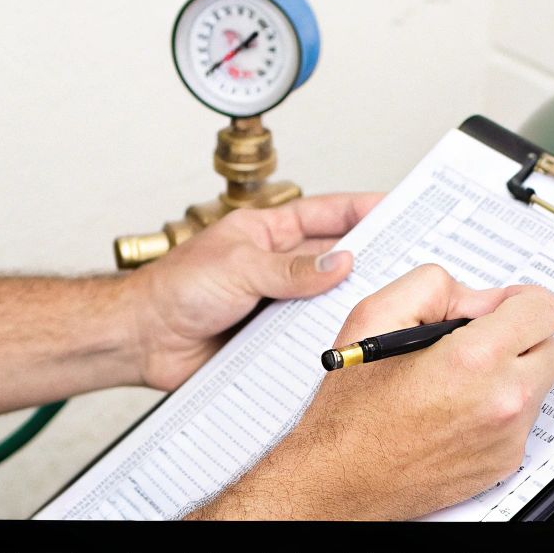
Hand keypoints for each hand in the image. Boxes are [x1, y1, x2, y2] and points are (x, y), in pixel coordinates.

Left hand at [125, 192, 383, 389]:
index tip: (400, 208)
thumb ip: (291, 268)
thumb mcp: (238, 267)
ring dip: (349, 306)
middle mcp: (277, 267)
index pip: (327, 214)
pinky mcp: (272, 340)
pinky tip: (348, 344)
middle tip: (410, 263)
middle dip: (370, 260)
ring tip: (388, 306)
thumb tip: (341, 263)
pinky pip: (309, 338)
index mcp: (268, 234)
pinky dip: (327, 341)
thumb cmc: (173, 290)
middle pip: (335, 260)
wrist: (143, 340)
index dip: (364, 209)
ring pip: (327, 302)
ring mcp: (277, 304)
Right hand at [207, 264, 553, 520]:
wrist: (342, 477)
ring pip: (539, 385)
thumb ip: (436, 286)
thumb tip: (481, 299)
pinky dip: (499, 411)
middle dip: (519, 339)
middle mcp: (502, 400)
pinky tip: (455, 412)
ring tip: (457, 383)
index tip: (498, 311)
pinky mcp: (504, 463)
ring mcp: (508, 436)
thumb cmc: (353, 410)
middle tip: (476, 345)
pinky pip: (522, 422)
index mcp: (475, 359)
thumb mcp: (376, 316)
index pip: (544, 309)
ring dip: (510, 376)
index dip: (518, 302)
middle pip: (551, 347)